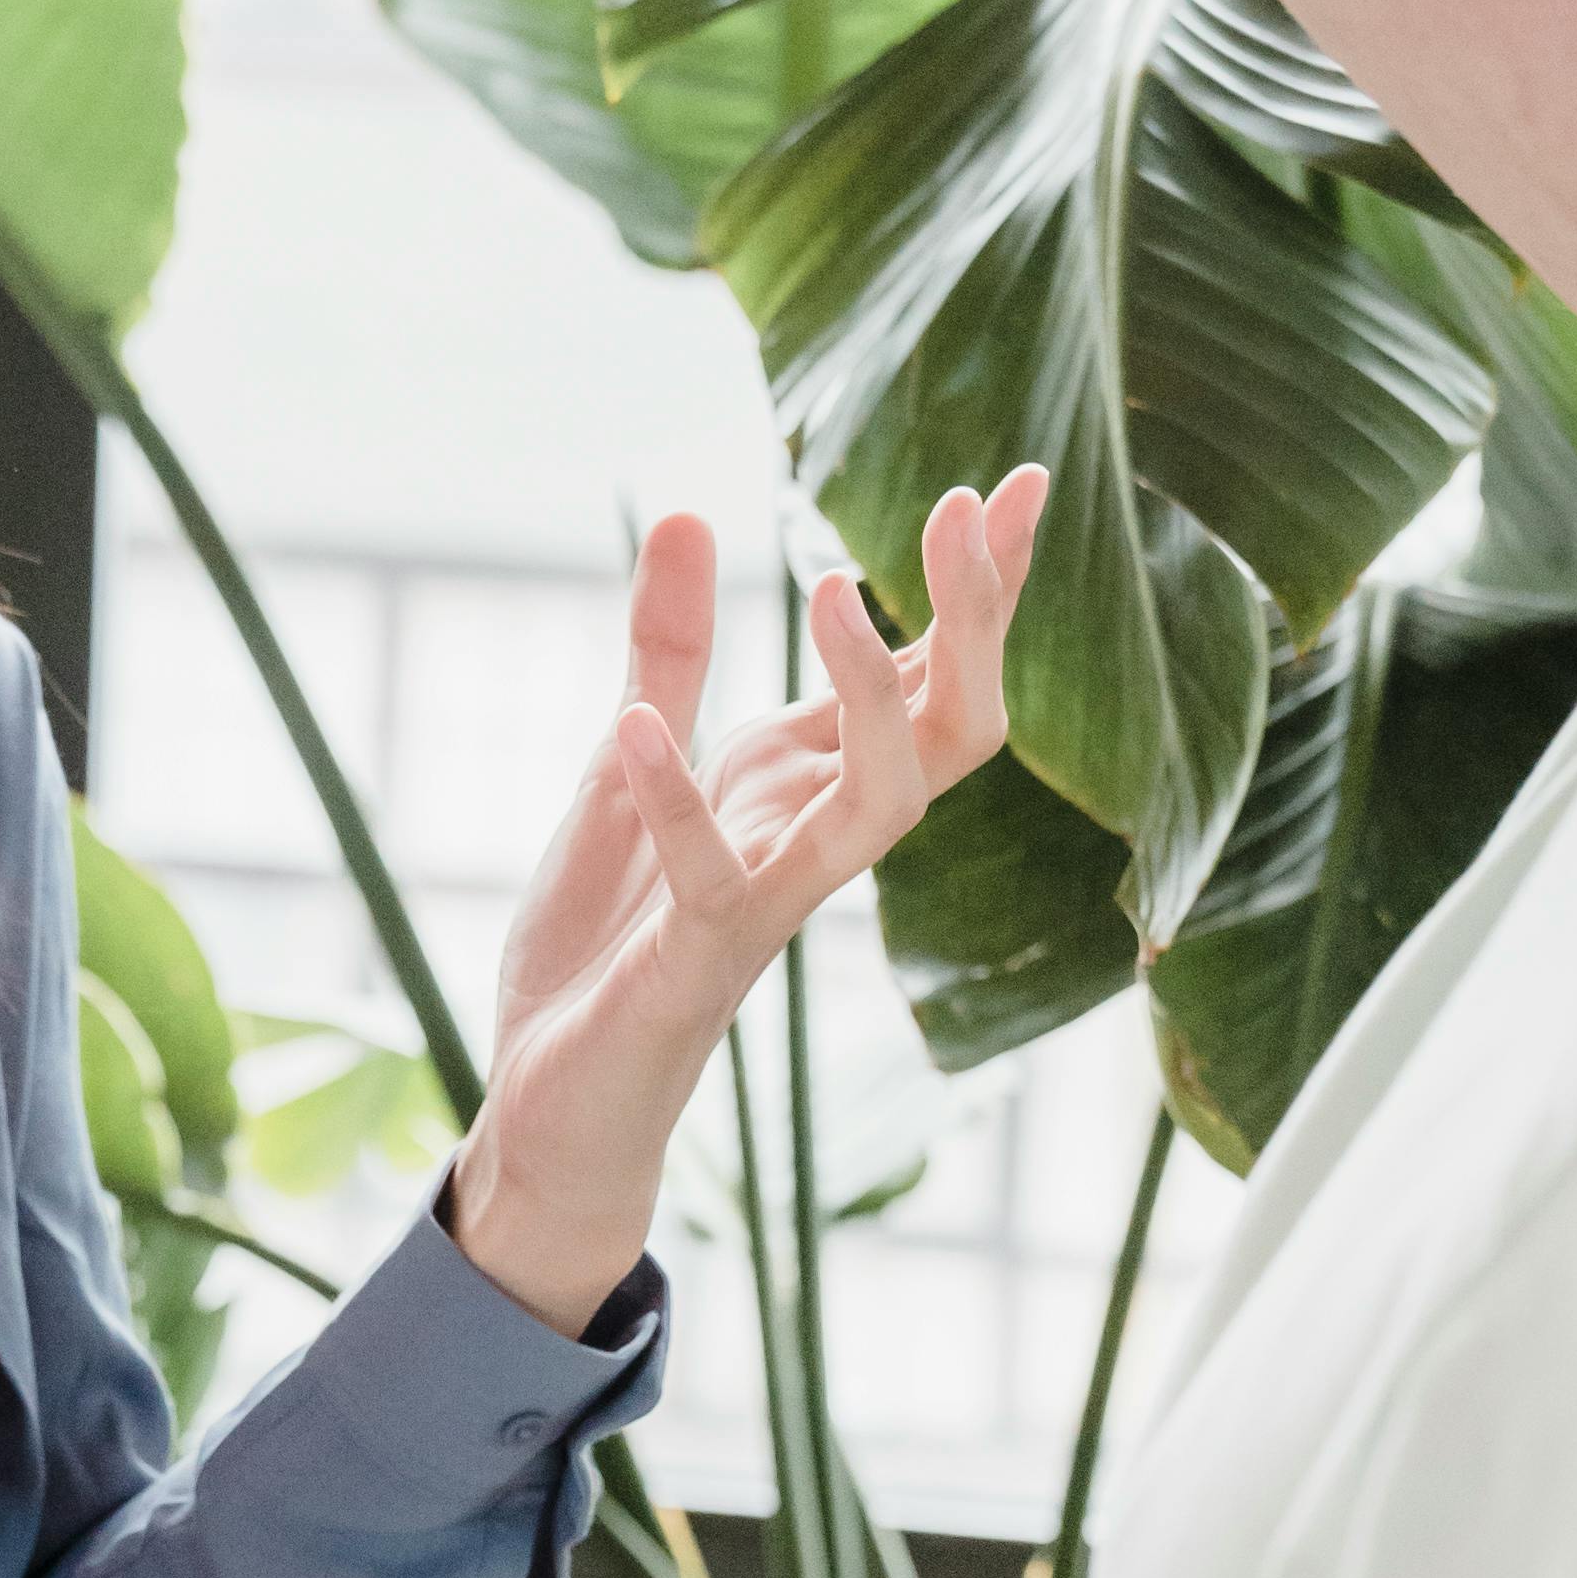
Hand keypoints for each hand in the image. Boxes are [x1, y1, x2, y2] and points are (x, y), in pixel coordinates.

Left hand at [446, 475, 1049, 1337]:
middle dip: (972, 621)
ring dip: (864, 699)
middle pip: (951, 729)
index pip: (931, 673)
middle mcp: (816, 840)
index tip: (1025, 479)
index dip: (982, 583)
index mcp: (811, 784)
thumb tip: (685, 510)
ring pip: (876, 808)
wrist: (551, 1099)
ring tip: (834, 584)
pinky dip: (675, 803)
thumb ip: (667, 648)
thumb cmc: (609, 938)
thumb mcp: (626, 757)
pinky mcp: (696, 964)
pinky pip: (712, 882)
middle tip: (971, 507)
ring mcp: (769, 904)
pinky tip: (635, 725)